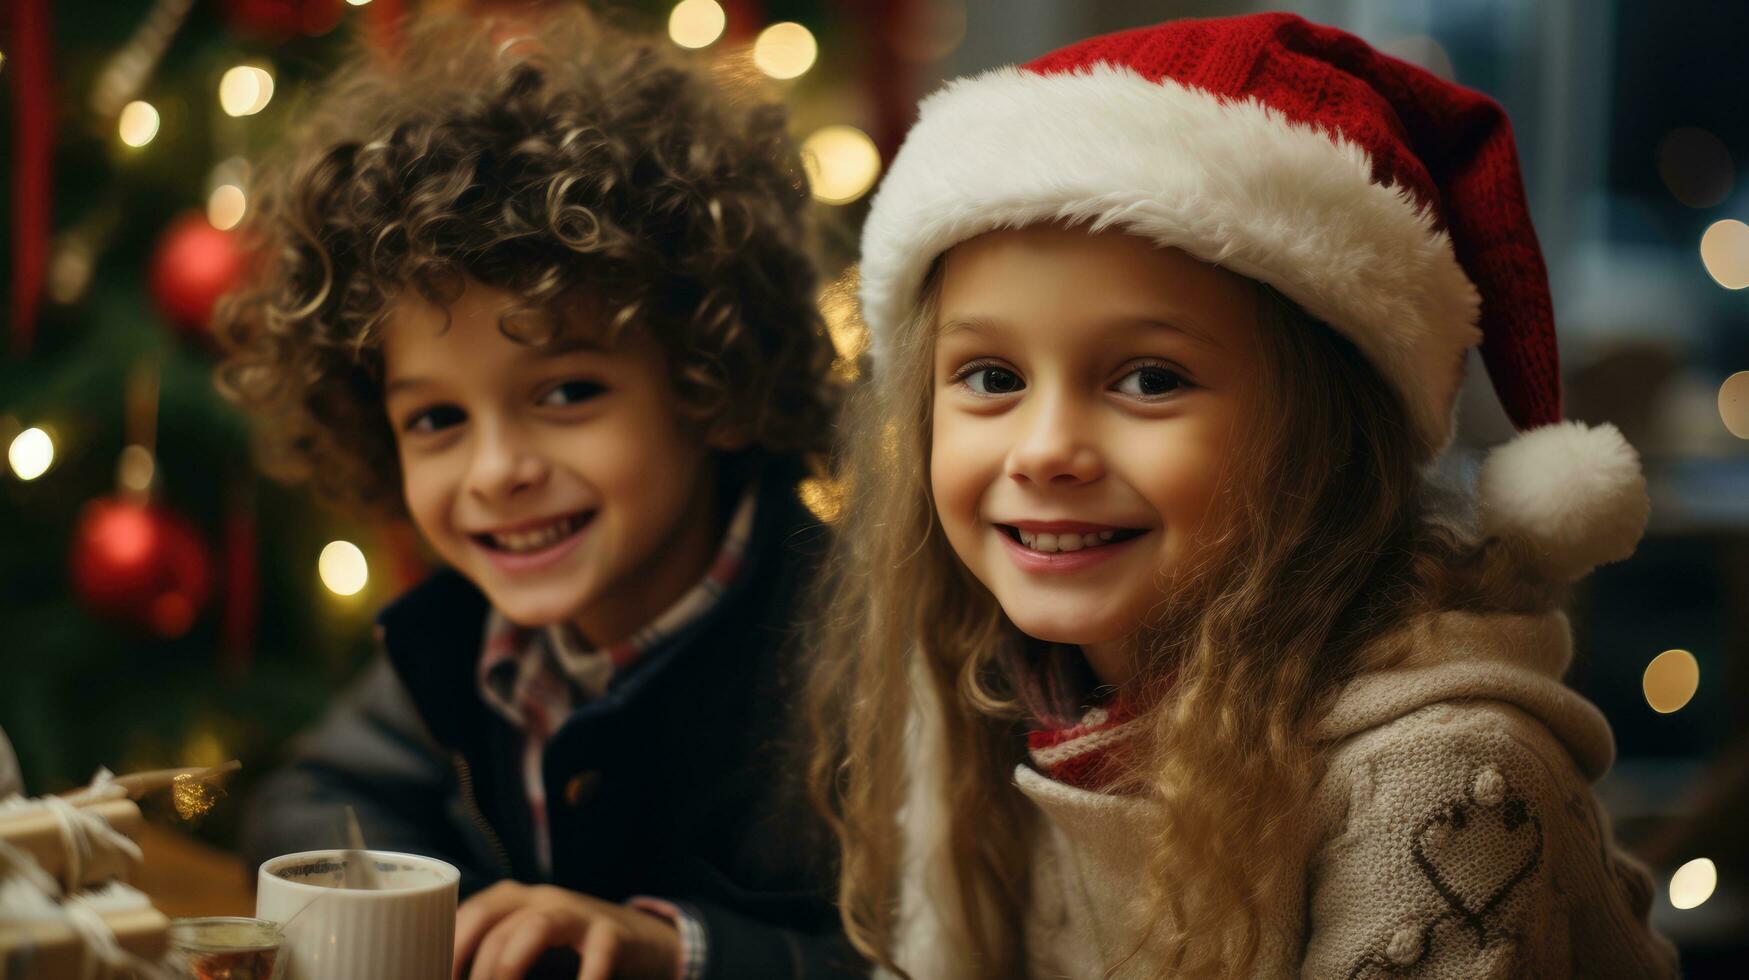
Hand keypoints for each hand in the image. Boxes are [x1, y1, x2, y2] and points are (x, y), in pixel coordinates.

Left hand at [453, 881, 680, 979]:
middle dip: (475, 968)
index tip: (433, 977)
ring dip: (510, 967)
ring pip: (535, 927)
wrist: (641, 941)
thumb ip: (493, 960)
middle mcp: (541, 899)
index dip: (448, 951)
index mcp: (513, 900)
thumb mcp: (525, 947)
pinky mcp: (612, 933)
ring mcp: (578, 913)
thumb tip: (445, 978)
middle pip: (494, 921)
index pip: (468, 915)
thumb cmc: (568, 951)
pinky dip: (584, 979)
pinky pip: (595, 955)